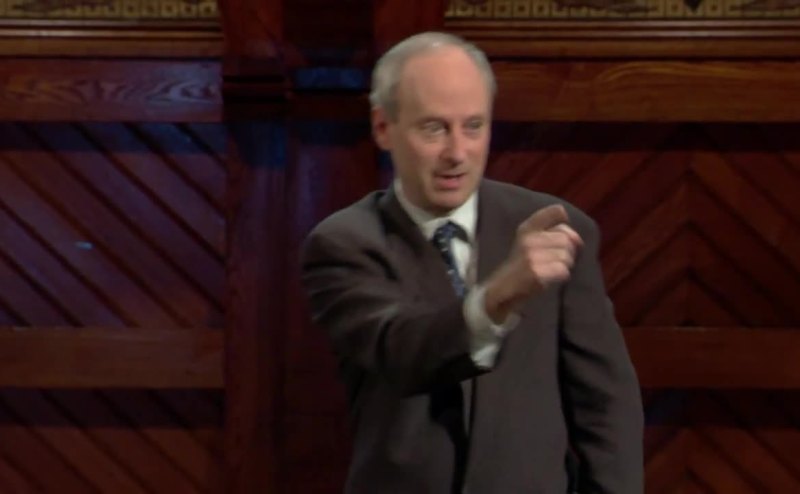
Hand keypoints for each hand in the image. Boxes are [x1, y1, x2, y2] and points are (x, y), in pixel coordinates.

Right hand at [484, 204, 582, 322]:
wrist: (499, 290)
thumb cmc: (518, 267)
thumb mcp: (528, 242)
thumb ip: (549, 232)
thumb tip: (577, 239)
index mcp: (527, 228)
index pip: (556, 212)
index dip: (566, 227)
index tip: (560, 240)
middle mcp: (528, 239)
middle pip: (566, 239)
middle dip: (568, 252)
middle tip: (556, 262)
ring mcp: (531, 256)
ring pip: (566, 256)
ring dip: (565, 266)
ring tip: (551, 270)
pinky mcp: (535, 272)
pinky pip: (563, 270)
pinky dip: (561, 276)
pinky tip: (550, 279)